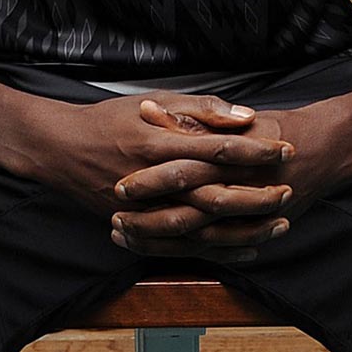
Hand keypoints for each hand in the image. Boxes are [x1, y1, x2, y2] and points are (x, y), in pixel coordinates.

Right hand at [18, 95, 292, 247]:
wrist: (60, 149)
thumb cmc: (109, 119)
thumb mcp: (152, 101)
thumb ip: (198, 109)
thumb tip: (244, 115)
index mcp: (158, 144)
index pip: (217, 148)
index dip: (255, 149)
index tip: (285, 148)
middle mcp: (154, 182)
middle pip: (215, 194)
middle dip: (257, 194)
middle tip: (291, 188)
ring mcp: (146, 211)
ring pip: (204, 228)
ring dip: (244, 228)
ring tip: (280, 223)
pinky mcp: (140, 229)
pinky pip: (185, 247)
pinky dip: (218, 250)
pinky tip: (248, 249)